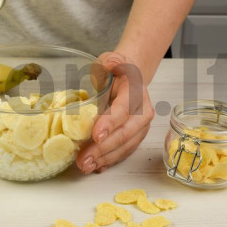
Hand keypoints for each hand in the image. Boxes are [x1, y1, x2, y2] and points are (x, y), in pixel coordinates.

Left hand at [76, 52, 154, 173]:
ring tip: (85, 167)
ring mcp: (140, 127)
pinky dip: (110, 160)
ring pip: (125, 147)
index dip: (110, 123)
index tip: (96, 135)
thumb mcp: (112, 60)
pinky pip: (124, 151)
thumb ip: (112, 62)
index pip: (123, 110)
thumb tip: (110, 63)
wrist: (130, 78)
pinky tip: (96, 166)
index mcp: (136, 92)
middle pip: (124, 134)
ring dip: (105, 159)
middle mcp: (143, 112)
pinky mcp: (135, 137)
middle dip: (103, 149)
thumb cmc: (118, 70)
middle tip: (83, 159)